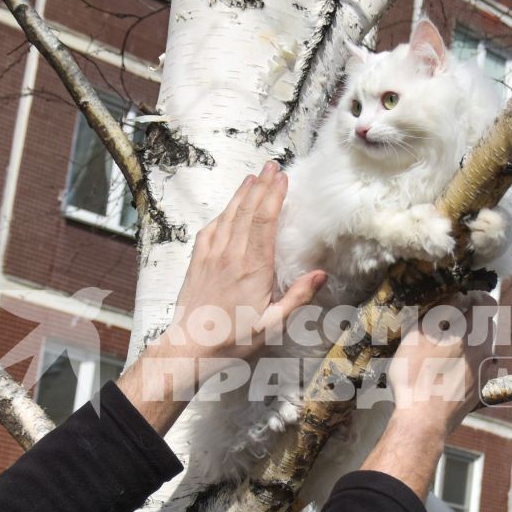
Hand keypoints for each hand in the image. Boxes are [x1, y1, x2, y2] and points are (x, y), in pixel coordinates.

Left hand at [152, 161, 326, 366]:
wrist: (190, 345)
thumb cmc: (233, 338)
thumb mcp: (273, 325)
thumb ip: (298, 297)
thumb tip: (321, 274)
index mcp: (253, 267)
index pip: (265, 221)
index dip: (274, 195)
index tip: (283, 178)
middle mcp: (231, 255)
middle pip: (248, 210)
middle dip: (261, 185)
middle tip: (272, 165)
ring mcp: (211, 255)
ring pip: (229, 215)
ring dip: (242, 193)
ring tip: (253, 176)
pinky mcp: (198, 260)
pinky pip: (211, 228)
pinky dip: (223, 213)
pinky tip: (229, 208)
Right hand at [385, 302, 490, 427]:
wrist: (424, 419)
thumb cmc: (415, 376)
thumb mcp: (419, 334)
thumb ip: (442, 311)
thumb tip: (458, 296)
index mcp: (471, 332)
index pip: (486, 302)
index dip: (475, 297)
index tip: (461, 299)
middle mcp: (484, 349)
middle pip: (487, 324)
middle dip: (473, 319)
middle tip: (449, 323)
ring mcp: (484, 370)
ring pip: (484, 345)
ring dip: (471, 341)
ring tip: (446, 349)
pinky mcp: (480, 387)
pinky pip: (481, 365)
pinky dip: (470, 362)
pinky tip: (449, 369)